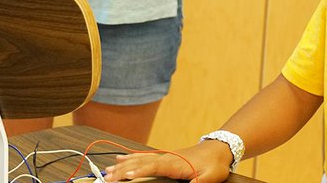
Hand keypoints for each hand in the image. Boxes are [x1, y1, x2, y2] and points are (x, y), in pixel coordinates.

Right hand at [103, 142, 231, 182]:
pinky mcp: (165, 158)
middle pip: (140, 163)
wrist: (219, 149)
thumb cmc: (215, 163)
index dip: (138, 171)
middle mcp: (166, 158)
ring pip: (139, 160)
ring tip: (108, 171)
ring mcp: (164, 157)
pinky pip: (143, 157)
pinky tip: (120, 159)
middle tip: (107, 177)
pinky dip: (130, 159)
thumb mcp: (210, 177)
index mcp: (175, 163)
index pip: (152, 167)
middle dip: (123, 171)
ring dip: (122, 165)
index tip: (124, 176)